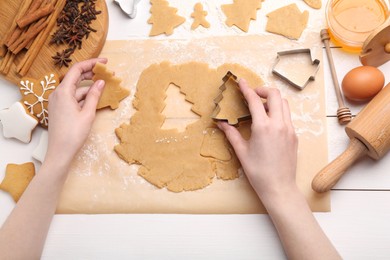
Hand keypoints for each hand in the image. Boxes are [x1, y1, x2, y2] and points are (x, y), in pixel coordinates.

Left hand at [45, 58, 106, 166]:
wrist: (60, 152)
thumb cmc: (73, 134)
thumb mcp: (87, 113)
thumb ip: (94, 95)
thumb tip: (100, 82)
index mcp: (63, 92)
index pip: (77, 70)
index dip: (91, 63)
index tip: (104, 62)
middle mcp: (58, 94)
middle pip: (75, 77)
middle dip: (91, 74)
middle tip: (106, 73)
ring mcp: (58, 102)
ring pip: (75, 89)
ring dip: (89, 86)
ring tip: (104, 86)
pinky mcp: (59, 109)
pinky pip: (73, 97)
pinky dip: (84, 96)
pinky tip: (95, 98)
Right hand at [218, 79, 297, 201]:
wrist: (279, 187)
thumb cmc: (258, 172)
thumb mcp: (242, 152)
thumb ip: (231, 134)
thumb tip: (221, 123)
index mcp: (263, 127)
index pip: (254, 100)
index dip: (246, 88)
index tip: (241, 81)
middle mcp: (279, 124)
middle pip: (275, 95)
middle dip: (263, 90)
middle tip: (252, 94)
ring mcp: (289, 129)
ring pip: (284, 104)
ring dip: (272, 100)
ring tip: (261, 107)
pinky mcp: (294, 136)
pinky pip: (287, 116)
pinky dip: (278, 111)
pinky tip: (269, 121)